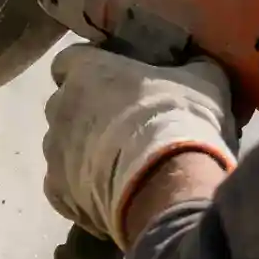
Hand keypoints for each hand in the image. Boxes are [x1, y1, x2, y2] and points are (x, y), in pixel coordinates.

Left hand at [42, 46, 236, 246]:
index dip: (88, 69)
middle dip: (85, 114)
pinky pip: (65, 188)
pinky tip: (111, 197)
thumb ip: (192, 67)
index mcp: (86, 70)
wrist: (168, 181)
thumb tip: (198, 65)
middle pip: (64, 105)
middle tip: (122, 125)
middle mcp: (60, 108)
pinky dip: (83, 192)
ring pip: (62, 148)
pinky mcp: (58, 193)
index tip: (110, 79)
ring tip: (119, 167)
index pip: (68, 60)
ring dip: (83, 153)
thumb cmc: (179, 117)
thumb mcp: (204, 80)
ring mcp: (55, 152)